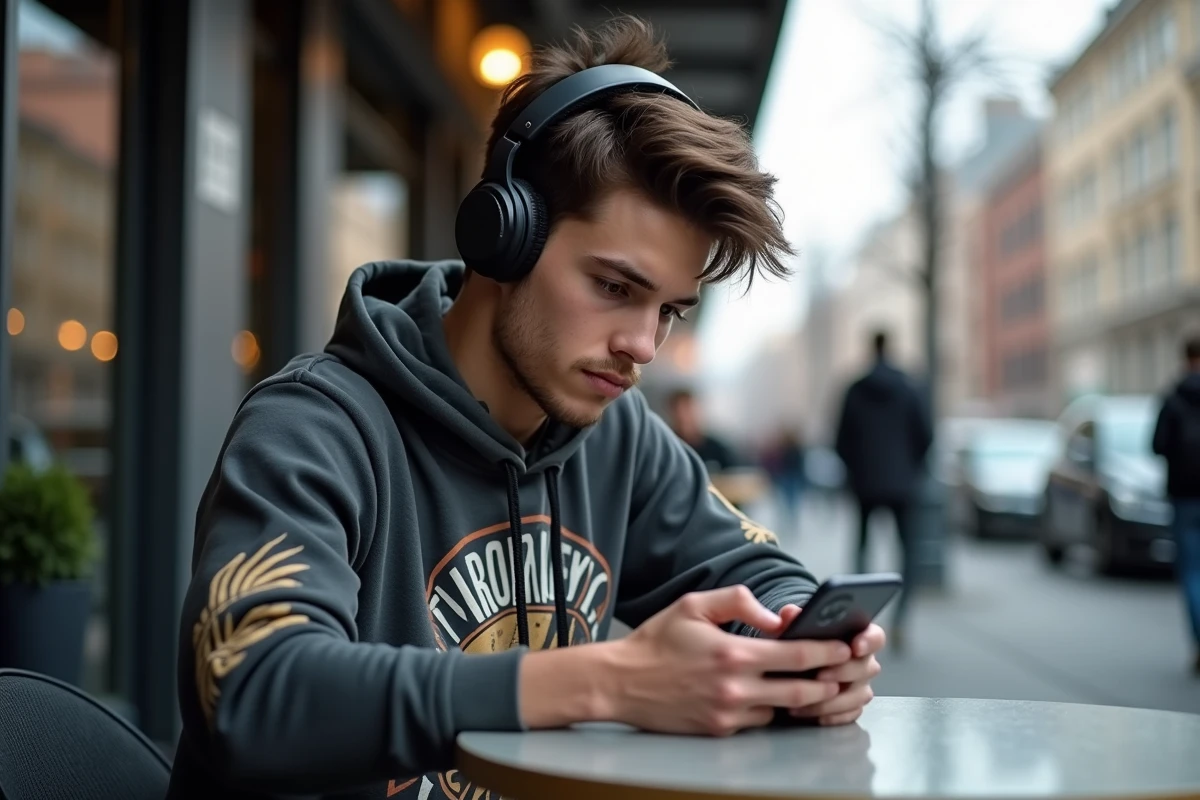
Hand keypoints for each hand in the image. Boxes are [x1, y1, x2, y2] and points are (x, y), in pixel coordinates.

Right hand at [602, 586, 852, 736]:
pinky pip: (757, 722)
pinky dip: (768, 709)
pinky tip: (767, 695)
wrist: (619, 682)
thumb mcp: (695, 604)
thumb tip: (776, 619)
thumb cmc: (657, 640)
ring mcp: (728, 714)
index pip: (797, 656)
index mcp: (733, 653)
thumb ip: (739, 601)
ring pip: (782, 711)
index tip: (845, 646)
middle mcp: (735, 689)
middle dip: (827, 683)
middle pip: (801, 693)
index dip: (828, 652)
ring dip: (799, 699)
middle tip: (841, 673)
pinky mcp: (719, 730)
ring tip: (812, 683)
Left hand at [775, 603, 884, 725]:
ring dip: (833, 699)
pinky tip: (813, 714)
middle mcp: (864, 662)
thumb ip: (794, 619)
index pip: (875, 636)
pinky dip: (832, 716)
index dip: (868, 641)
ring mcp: (860, 686)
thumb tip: (789, 613)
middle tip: (820, 675)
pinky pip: (849, 714)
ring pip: (858, 695)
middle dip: (843, 672)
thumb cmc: (799, 642)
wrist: (790, 666)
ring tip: (807, 699)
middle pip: (867, 668)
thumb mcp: (793, 627)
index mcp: (857, 636)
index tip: (855, 646)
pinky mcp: (852, 707)